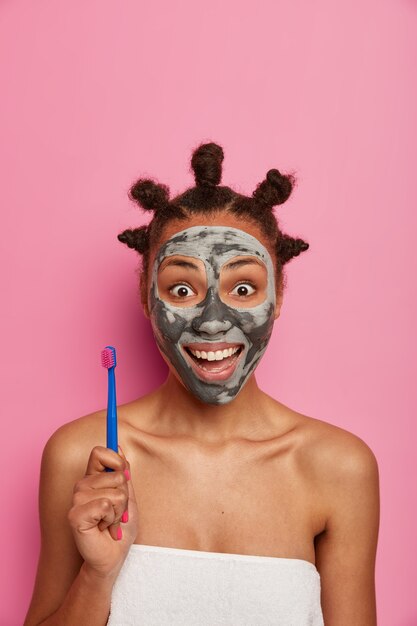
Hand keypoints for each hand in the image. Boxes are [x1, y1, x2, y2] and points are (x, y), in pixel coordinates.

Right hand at [67, 445, 138, 578]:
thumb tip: (119, 446)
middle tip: (116, 512)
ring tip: (110, 521)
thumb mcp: (128, 497)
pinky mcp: (75, 515)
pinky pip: (105, 505)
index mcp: (92, 478)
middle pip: (115, 473)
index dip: (117, 460)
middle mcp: (82, 486)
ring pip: (115, 492)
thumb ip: (123, 473)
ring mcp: (76, 500)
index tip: (124, 476)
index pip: (100, 452)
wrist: (113, 557)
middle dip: (125, 495)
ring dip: (119, 510)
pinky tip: (104, 528)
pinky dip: (112, 519)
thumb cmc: (120, 527)